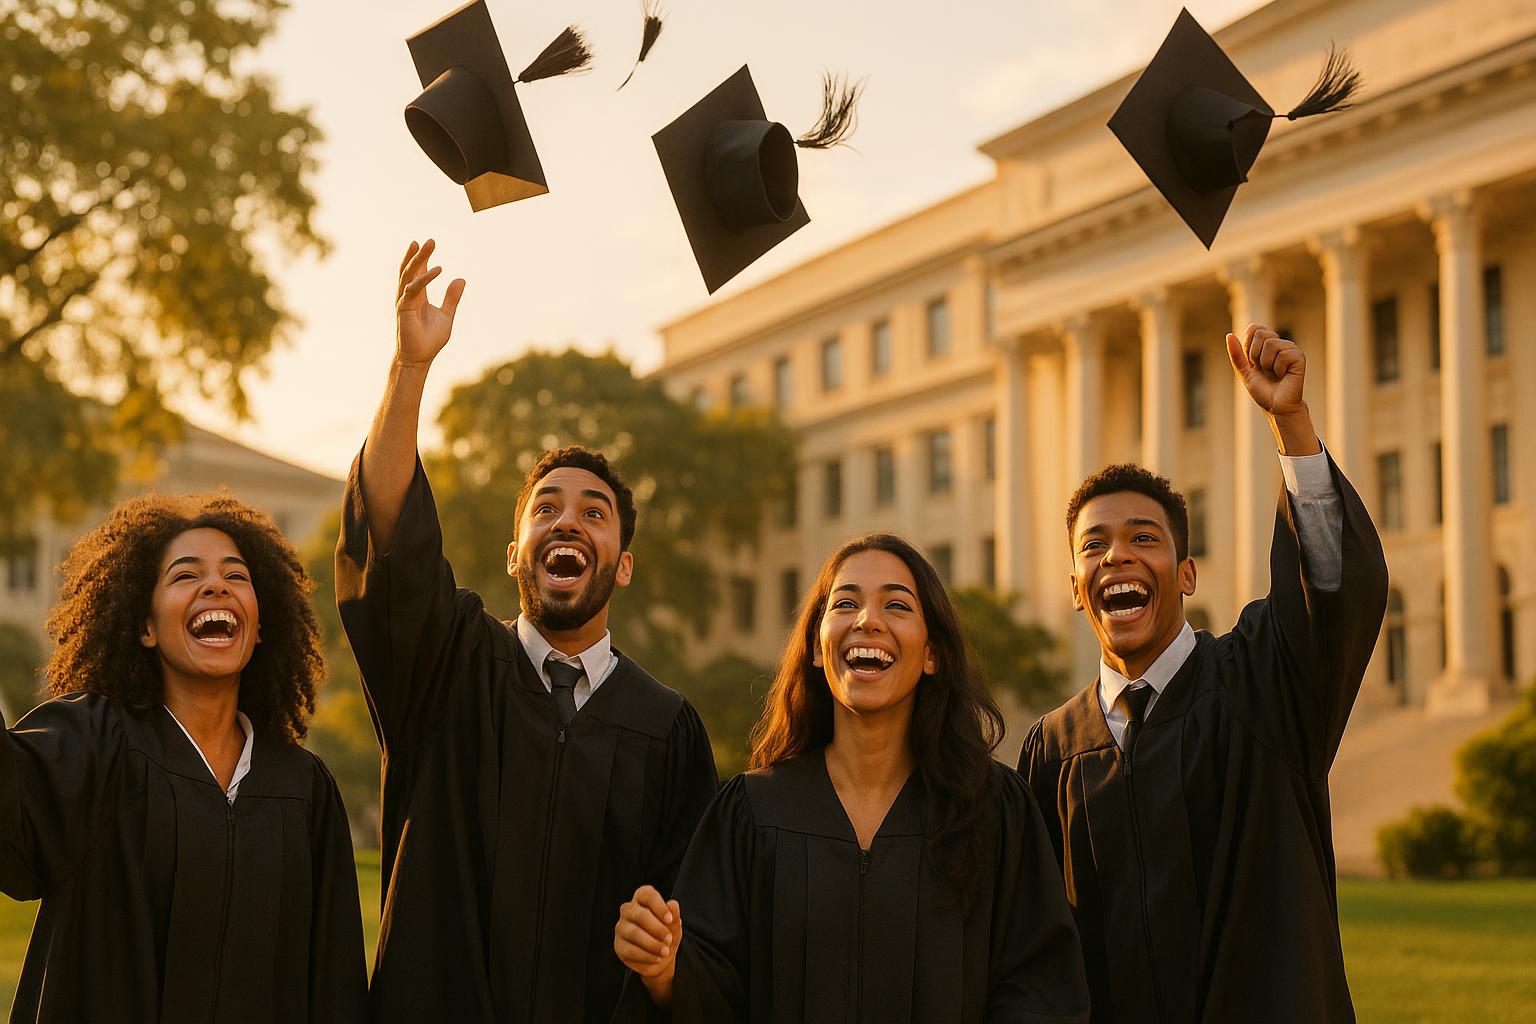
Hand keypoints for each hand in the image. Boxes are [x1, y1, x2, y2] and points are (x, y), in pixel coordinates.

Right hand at [394, 239, 464, 367]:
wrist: (419, 358)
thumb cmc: (430, 339)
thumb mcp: (447, 315)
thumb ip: (452, 298)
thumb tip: (461, 279)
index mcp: (418, 296)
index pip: (418, 272)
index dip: (423, 258)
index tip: (429, 243)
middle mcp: (409, 295)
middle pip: (411, 269)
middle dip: (419, 254)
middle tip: (429, 240)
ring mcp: (404, 301)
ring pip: (408, 275)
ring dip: (417, 259)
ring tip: (426, 245)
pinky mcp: (404, 308)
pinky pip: (413, 289)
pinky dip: (424, 278)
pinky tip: (436, 270)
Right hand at [615, 885, 680, 1003]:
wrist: (660, 958)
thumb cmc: (666, 934)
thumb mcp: (674, 926)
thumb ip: (674, 916)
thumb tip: (673, 904)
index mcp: (641, 898)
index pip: (646, 895)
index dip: (658, 906)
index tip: (670, 920)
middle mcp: (628, 910)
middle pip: (639, 915)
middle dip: (657, 928)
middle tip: (669, 939)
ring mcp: (621, 928)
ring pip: (634, 933)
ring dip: (652, 944)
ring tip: (665, 951)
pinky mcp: (619, 946)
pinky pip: (630, 950)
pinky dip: (646, 955)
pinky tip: (657, 958)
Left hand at [1226, 323, 1319, 455]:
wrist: (1276, 406)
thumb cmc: (1263, 390)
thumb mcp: (1244, 372)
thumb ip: (1237, 354)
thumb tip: (1229, 335)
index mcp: (1266, 344)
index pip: (1254, 328)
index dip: (1248, 345)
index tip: (1252, 362)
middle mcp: (1279, 343)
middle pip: (1261, 333)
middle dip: (1255, 355)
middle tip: (1263, 369)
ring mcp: (1290, 349)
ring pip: (1271, 344)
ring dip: (1267, 363)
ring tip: (1273, 373)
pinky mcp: (1299, 357)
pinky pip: (1283, 355)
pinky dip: (1279, 368)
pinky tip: (1283, 375)